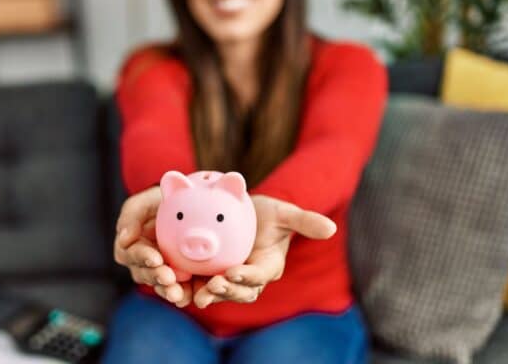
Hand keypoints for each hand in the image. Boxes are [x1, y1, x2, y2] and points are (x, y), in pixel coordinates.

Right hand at [113, 186, 191, 306]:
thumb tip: (123, 239)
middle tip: (168, 278)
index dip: (142, 257)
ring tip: (179, 294)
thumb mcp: (143, 203)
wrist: (185, 205)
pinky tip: (192, 295)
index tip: (155, 258)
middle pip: (145, 274)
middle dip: (156, 277)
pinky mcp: (179, 278)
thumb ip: (131, 217)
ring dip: (168, 290)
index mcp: (131, 246)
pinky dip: (186, 293)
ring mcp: (160, 271)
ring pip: (161, 285)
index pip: (131, 254)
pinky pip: (181, 288)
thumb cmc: (159, 203)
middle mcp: (143, 263)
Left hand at [193, 195, 335, 308]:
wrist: (244, 213)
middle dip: (228, 292)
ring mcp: (231, 279)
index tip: (234, 272)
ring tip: (197, 294)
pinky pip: (202, 284)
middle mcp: (250, 277)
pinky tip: (177, 282)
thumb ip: (305, 221)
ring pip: (222, 293)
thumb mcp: (285, 212)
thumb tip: (331, 229)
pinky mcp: (212, 275)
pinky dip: (192, 287)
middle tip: (212, 285)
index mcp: (269, 266)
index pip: (260, 275)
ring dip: (210, 295)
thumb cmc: (268, 213)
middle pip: (241, 291)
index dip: (248, 276)